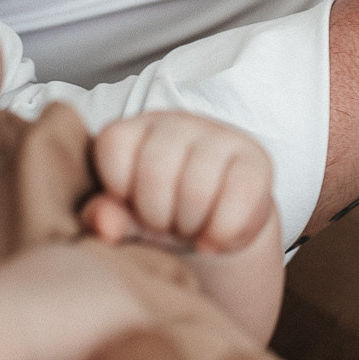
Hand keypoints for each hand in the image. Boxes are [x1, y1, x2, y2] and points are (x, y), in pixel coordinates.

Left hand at [85, 112, 277, 255]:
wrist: (212, 228)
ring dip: (189, 228)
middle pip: (156, 171)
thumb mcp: (124, 222)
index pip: (115, 145)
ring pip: (197, 190)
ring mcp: (219, 136)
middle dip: (157, 216)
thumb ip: (105, 219)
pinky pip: (239, 201)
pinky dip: (222, 233)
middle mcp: (177, 123)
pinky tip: (214, 237)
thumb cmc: (156, 217)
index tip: (133, 208)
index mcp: (136, 129)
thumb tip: (102, 223)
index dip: (121, 191)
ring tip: (189, 229)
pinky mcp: (256, 159)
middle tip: (165, 225)